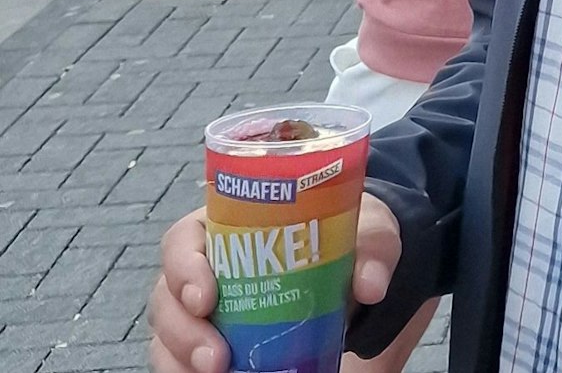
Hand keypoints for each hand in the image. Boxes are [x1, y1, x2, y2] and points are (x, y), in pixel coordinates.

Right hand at [149, 195, 403, 372]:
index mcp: (226, 223)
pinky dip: (188, 371)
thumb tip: (372, 286)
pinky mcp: (209, 339)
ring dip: (182, 358)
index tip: (205, 296)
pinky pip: (182, 359)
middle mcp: (203, 265)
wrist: (354, 264)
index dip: (183, 267)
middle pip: (167, 296)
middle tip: (216, 356)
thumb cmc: (347, 234)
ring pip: (168, 334)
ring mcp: (200, 307)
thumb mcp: (367, 232)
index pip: (183, 239)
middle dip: (183, 330)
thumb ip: (373, 252)